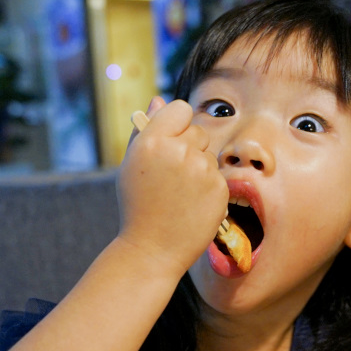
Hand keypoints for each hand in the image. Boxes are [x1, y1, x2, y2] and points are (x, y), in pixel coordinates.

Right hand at [116, 98, 227, 276]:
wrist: (152, 249)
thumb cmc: (138, 205)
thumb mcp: (131, 165)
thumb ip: (146, 130)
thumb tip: (159, 101)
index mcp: (152, 140)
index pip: (180, 108)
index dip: (177, 123)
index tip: (171, 139)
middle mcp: (179, 151)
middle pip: (198, 131)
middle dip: (189, 147)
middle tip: (172, 175)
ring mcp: (202, 170)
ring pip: (209, 155)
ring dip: (199, 168)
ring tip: (180, 194)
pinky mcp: (219, 188)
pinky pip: (218, 177)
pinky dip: (208, 188)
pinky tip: (191, 205)